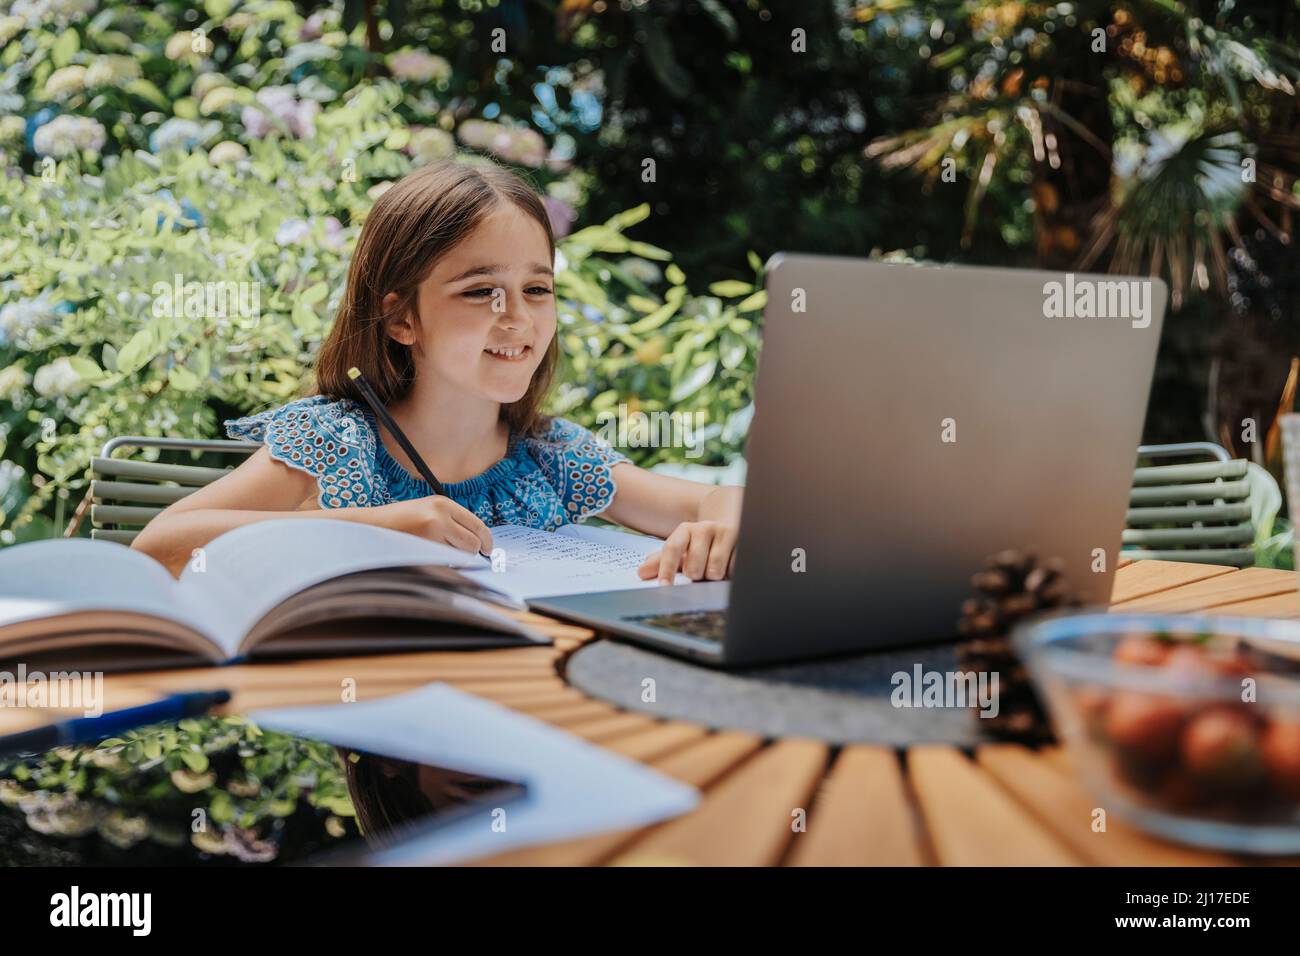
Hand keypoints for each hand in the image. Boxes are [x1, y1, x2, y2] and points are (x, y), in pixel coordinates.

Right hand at [377, 496, 492, 554]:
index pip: (477, 525)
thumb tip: (477, 541)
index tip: (487, 550)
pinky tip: (425, 556)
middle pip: (473, 543)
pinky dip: (440, 564)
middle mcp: (440, 515)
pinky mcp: (422, 549)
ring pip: (459, 555)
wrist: (369, 527)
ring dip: (453, 559)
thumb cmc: (398, 522)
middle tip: (466, 556)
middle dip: (472, 553)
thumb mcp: (427, 511)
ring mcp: (431, 532)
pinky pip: (443, 563)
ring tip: (434, 551)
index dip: (486, 540)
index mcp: (443, 503)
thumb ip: (451, 521)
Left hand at [637, 520, 736, 584]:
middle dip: (696, 576)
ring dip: (714, 577)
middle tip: (700, 572)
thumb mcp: (682, 552)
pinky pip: (733, 571)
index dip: (666, 569)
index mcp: (686, 529)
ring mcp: (726, 533)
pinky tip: (730, 567)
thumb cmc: (702, 546)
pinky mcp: (745, 542)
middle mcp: (705, 528)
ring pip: (714, 571)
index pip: (672, 548)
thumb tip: (641, 573)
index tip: (663, 587)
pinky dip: (730, 575)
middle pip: (694, 567)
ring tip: (716, 570)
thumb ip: (661, 562)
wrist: (731, 528)